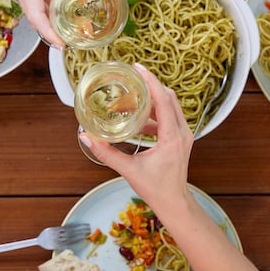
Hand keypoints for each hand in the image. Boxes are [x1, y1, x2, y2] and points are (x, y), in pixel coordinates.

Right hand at [8, 0, 99, 45]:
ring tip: (62, 30)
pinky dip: (42, 9)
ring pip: (31, 10)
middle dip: (48, 32)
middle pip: (33, 18)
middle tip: (66, 42)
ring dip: (45, 21)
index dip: (49, 34)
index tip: (62, 45)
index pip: (37, 18)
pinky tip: (55, 9)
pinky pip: (31, 1)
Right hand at [78, 63, 193, 208]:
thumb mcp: (128, 169)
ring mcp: (184, 135)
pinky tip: (138, 117)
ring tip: (134, 93)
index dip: (151, 82)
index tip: (138, 68)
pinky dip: (155, 110)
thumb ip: (106, 152)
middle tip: (133, 76)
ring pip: (171, 105)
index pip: (164, 101)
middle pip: (169, 98)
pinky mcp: (180, 138)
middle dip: (152, 84)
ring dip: (154, 97)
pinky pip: (170, 115)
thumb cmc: (156, 188)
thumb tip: (86, 136)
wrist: (174, 202)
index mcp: (172, 137)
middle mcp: (182, 132)